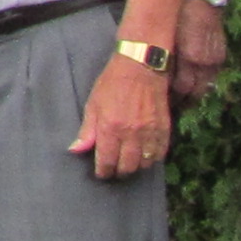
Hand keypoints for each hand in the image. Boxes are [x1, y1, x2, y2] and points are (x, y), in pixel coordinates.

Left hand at [73, 56, 174, 179]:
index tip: (102, 173)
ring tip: (129, 162)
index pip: (107, 161)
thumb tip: (75, 150)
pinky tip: (146, 155)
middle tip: (115, 169)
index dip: (103, 172)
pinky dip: (153, 158)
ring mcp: (150, 132)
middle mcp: (131, 133)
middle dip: (119, 172)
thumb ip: (87, 130)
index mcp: (110, 127)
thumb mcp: (93, 104)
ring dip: (136, 166)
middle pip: (127, 166)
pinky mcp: (164, 128)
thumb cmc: (112, 83)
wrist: (141, 66)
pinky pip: (160, 153)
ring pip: (145, 163)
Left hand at [171, 0, 229, 109]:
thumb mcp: (166, 36)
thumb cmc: (177, 14)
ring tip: (180, 101)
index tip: (161, 104)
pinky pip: (211, 78)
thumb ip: (164, 56)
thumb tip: (155, 74)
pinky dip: (202, 84)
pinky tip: (193, 86)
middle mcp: (205, 62)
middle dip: (182, 101)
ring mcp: (215, 60)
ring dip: (193, 95)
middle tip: (170, 107)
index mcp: (191, 57)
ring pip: (205, 87)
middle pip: (195, 92)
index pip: (182, 88)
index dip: (172, 98)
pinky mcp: (220, 57)